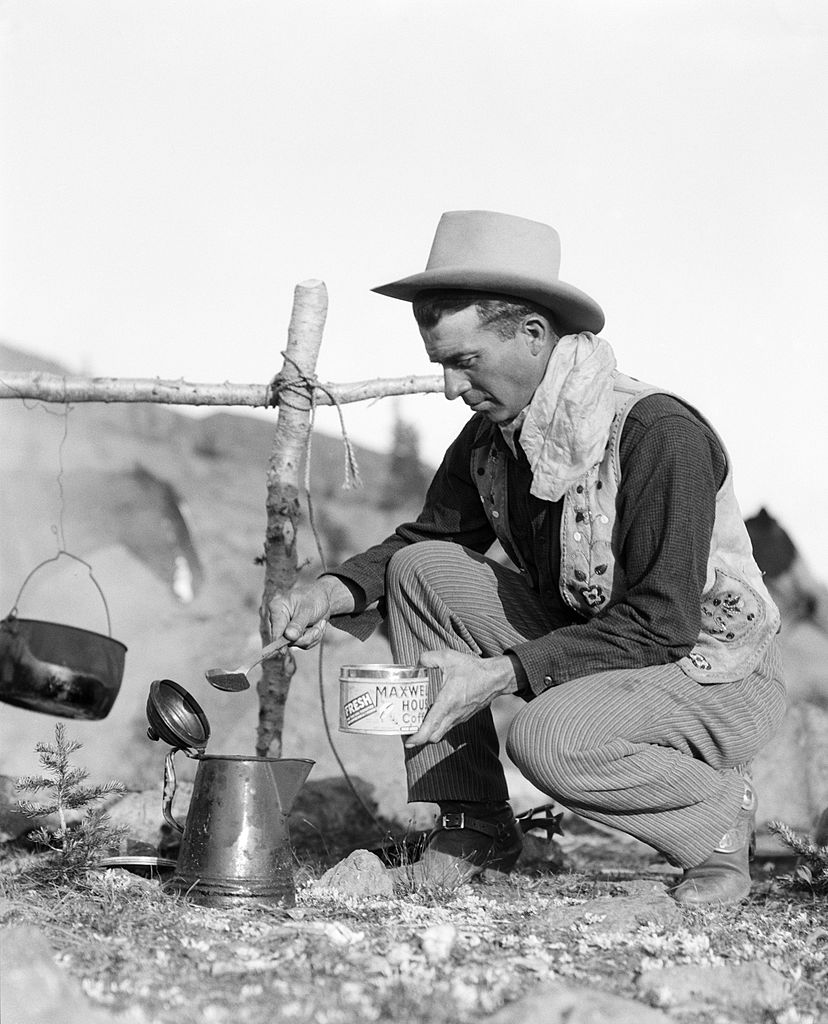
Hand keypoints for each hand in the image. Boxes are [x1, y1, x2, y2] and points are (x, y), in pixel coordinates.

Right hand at [267, 576, 355, 649]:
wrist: (323, 598)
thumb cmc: (313, 598)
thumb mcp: (307, 609)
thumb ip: (298, 623)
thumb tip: (289, 636)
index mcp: (277, 608)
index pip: (276, 629)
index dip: (278, 642)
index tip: (282, 652)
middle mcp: (279, 620)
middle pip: (288, 640)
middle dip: (307, 636)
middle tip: (318, 627)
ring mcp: (287, 630)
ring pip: (299, 644)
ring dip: (313, 636)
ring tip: (319, 623)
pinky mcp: (295, 636)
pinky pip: (305, 644)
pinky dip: (315, 637)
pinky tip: (318, 626)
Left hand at [404, 649, 518, 747]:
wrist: (496, 678)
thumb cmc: (473, 669)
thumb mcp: (448, 657)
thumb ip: (428, 658)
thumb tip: (417, 663)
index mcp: (447, 703)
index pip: (430, 728)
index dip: (417, 738)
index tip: (408, 742)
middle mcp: (453, 714)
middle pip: (434, 736)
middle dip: (420, 738)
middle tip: (407, 732)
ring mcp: (460, 717)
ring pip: (441, 732)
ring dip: (429, 732)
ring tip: (416, 724)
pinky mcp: (464, 716)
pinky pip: (448, 725)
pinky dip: (438, 725)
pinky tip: (432, 714)